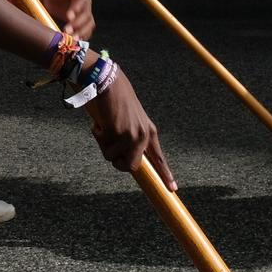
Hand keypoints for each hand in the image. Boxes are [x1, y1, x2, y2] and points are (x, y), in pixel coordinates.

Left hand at [31, 0, 93, 39]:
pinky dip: (82, 37)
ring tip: (71, 39)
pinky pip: (86, 32)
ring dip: (82, 32)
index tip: (68, 16)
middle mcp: (84, 2)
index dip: (77, 7)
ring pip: (89, 24)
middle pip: (86, 13)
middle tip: (67, 30)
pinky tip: (74, 43)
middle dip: (78, 23)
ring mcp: (84, 14)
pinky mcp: (81, 24)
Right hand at [87, 68, 173, 189]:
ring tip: (105, 127)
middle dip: (117, 161)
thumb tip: (124, 159)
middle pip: (130, 167)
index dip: (165, 174)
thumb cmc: (115, 100)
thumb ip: (131, 138)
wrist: (108, 82)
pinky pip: (105, 148)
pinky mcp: (118, 133)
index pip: (158, 157)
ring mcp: (131, 135)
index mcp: (149, 131)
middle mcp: (143, 135)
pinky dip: (98, 136)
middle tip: (109, 144)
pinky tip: (101, 122)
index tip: (172, 189)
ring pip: (113, 158)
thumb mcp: (129, 120)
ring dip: (105, 146)